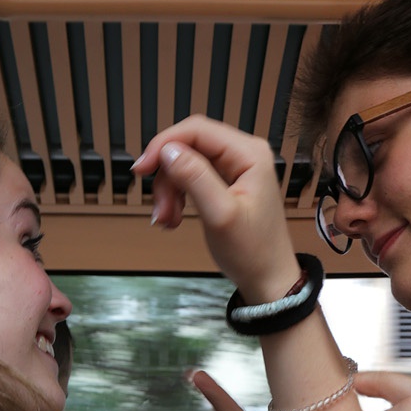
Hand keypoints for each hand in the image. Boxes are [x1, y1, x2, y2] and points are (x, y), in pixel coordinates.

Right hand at [133, 116, 297, 302]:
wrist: (268, 280)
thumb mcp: (220, 215)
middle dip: (167, 176)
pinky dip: (177, 196)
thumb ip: (195, 178)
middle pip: (188, 146)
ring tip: (168, 219)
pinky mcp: (226, 182)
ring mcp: (235, 168)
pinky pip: (191, 178)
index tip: (142, 169)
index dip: (164, 144)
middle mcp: (244, 154)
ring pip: (185, 164)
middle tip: (159, 208)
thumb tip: (168, 150)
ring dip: (169, 190)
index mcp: (249, 154)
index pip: (197, 130)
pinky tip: (174, 218)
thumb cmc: (254, 252)